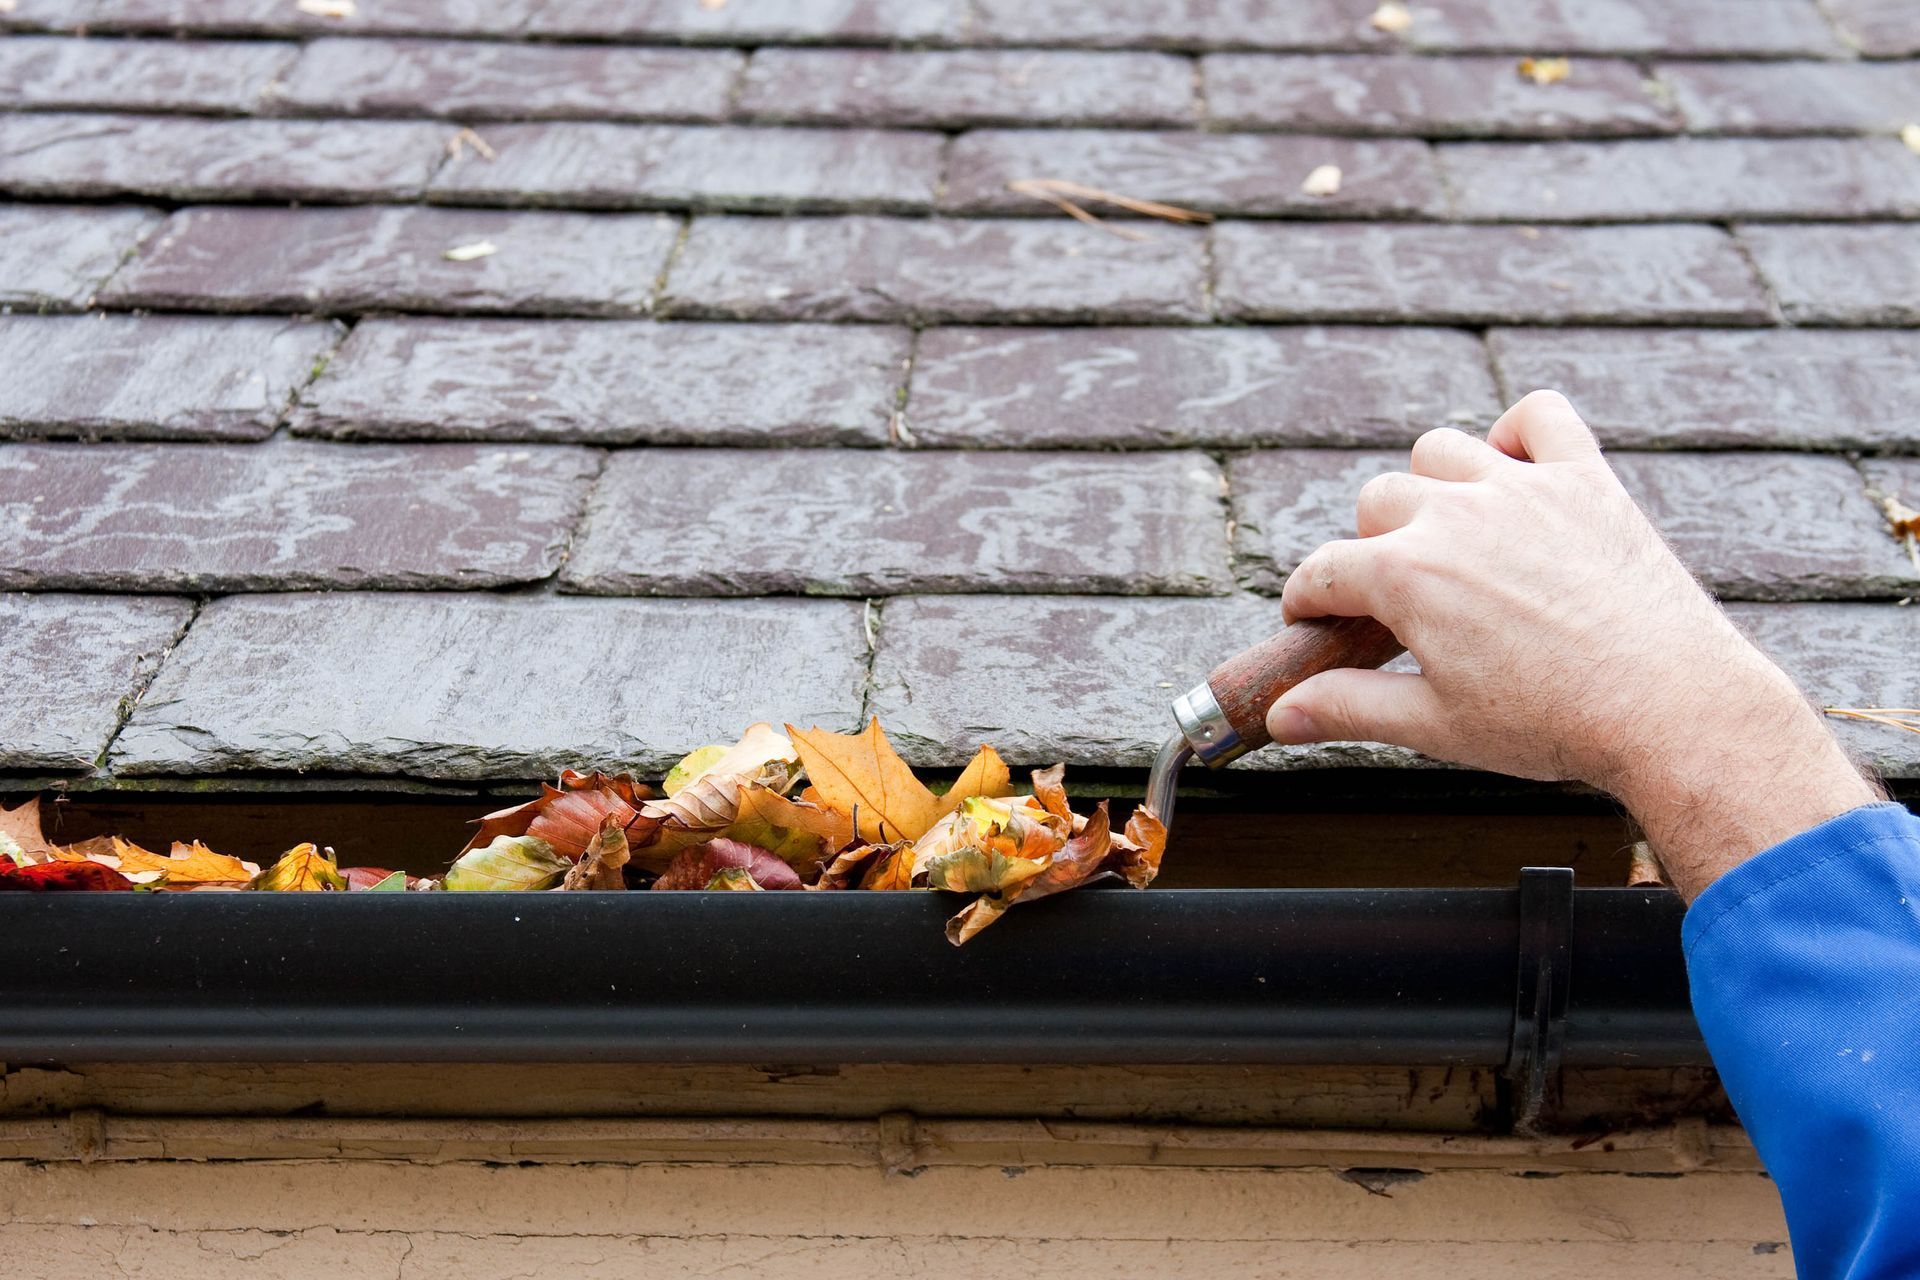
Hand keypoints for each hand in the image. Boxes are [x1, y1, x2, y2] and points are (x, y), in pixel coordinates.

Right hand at [1265, 391, 1879, 896]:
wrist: (1673, 708)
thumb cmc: (1553, 724)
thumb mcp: (1435, 727)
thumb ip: (1348, 708)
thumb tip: (1280, 715)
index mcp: (1405, 574)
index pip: (1321, 571)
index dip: (1307, 604)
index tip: (1316, 626)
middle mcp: (1455, 513)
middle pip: (1377, 502)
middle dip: (1372, 548)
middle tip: (1403, 602)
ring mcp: (1522, 488)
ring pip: (1440, 450)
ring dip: (1432, 486)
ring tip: (1452, 538)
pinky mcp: (1586, 479)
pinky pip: (1538, 415)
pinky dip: (1517, 434)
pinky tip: (1514, 476)